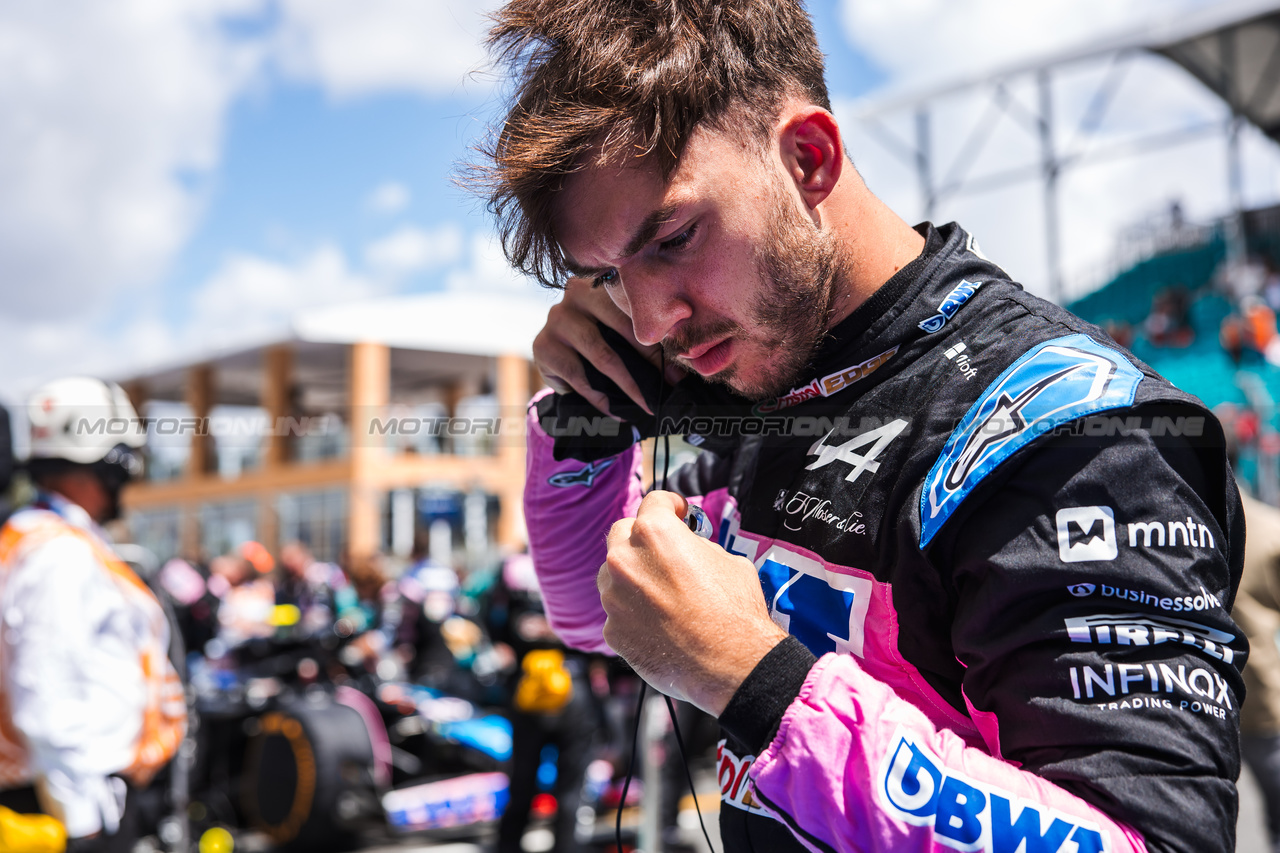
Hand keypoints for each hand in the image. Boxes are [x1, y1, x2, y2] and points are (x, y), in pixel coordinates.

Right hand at [533, 277, 680, 416]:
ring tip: (643, 404)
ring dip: (626, 384)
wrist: (556, 354)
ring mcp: (555, 320)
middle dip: (644, 365)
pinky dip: (599, 397)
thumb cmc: (598, 339)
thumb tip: (677, 375)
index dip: (656, 342)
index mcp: (601, 283)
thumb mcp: (621, 335)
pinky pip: (577, 375)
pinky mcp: (542, 346)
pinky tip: (614, 410)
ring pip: (599, 354)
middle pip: (618, 331)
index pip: (633, 311)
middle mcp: (574, 295)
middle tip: (661, 391)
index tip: (673, 372)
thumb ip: (646, 346)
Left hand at [599, 491, 787, 715]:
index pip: (654, 501)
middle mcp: (626, 559)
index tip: (676, 514)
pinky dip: (633, 614)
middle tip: (663, 553)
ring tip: (661, 595)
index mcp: (655, 532)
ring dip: (632, 577)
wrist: (731, 664)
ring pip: (613, 574)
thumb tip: (688, 546)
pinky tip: (658, 626)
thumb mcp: (728, 559)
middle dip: (641, 539)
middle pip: (622, 532)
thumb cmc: (735, 611)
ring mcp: (613, 597)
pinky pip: (617, 612)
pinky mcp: (612, 630)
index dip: (670, 506)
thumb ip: (697, 546)